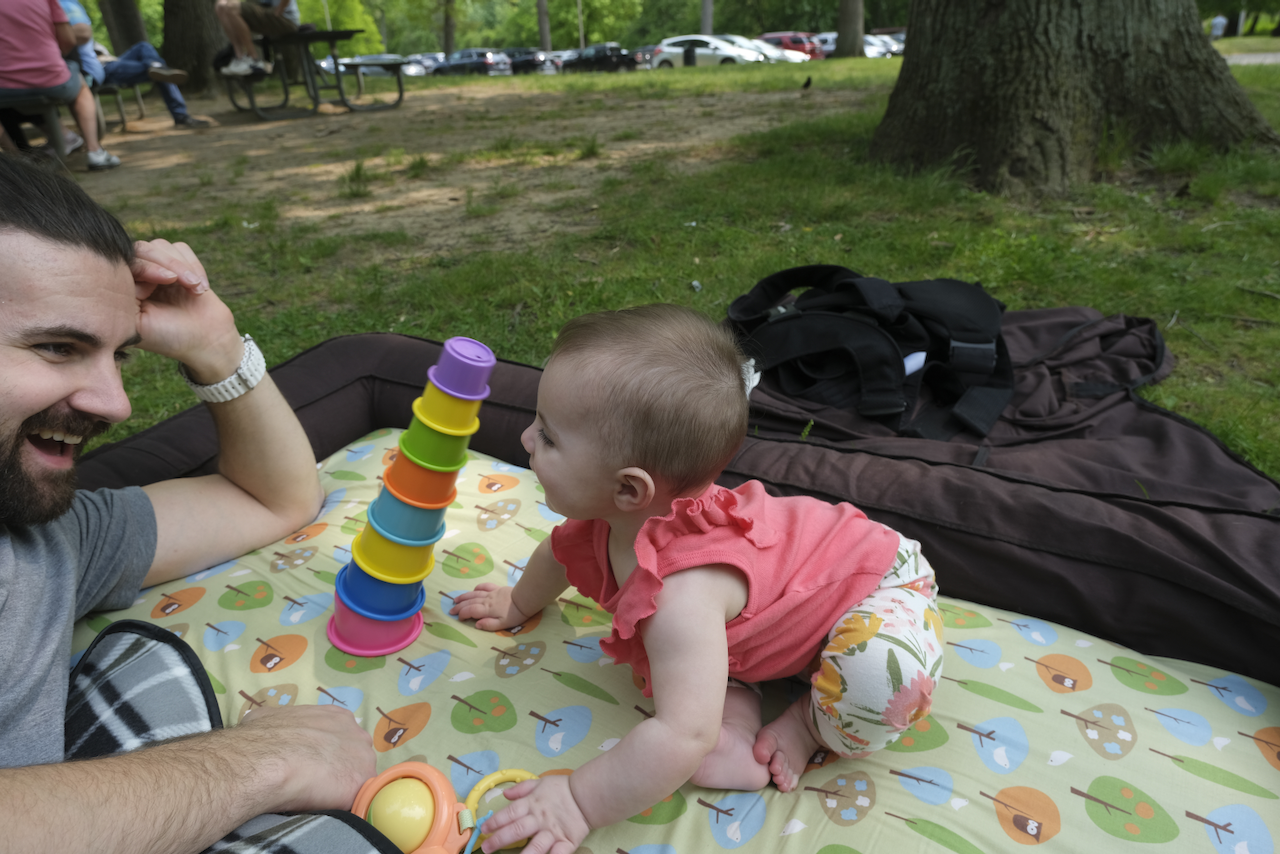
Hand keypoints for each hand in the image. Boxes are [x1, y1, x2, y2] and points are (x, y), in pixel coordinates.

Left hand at [131, 239, 241, 381]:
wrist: (205, 342)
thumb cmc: (169, 337)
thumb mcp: (138, 320)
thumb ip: (125, 293)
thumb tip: (122, 267)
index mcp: (123, 290)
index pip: (128, 262)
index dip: (149, 266)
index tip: (169, 280)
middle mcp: (138, 277)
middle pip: (145, 248)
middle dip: (170, 263)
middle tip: (188, 283)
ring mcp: (158, 269)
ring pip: (164, 246)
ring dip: (185, 266)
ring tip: (196, 290)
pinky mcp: (179, 265)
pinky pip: (181, 249)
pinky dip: (194, 265)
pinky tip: (200, 288)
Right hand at [230, 704, 375, 812]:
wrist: (269, 762)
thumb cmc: (264, 740)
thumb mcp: (272, 718)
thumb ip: (284, 724)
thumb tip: (271, 731)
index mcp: (338, 717)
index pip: (341, 738)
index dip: (328, 754)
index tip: (315, 765)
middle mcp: (357, 733)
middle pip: (354, 756)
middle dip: (339, 768)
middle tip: (317, 781)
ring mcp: (364, 757)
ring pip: (358, 777)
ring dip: (342, 787)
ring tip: (318, 797)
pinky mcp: (363, 782)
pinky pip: (357, 798)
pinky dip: (344, 804)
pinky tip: (326, 808)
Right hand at [450, 583, 529, 631]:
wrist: (526, 598)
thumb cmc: (515, 614)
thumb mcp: (503, 624)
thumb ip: (489, 625)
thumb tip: (476, 625)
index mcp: (487, 610)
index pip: (470, 611)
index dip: (462, 614)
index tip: (458, 618)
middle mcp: (487, 600)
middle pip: (469, 602)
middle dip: (459, 606)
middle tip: (451, 610)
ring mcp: (491, 593)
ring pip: (474, 594)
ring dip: (464, 597)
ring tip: (456, 600)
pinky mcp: (497, 588)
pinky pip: (484, 587)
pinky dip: (477, 588)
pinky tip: (474, 590)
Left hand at [479, 775, 590, 853]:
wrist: (588, 794)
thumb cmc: (562, 789)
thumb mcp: (541, 782)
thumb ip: (522, 788)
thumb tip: (505, 794)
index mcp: (532, 804)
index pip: (510, 813)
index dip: (495, 821)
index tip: (484, 830)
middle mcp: (540, 819)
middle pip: (517, 830)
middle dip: (499, 840)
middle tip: (486, 848)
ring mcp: (553, 832)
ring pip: (536, 846)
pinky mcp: (566, 842)